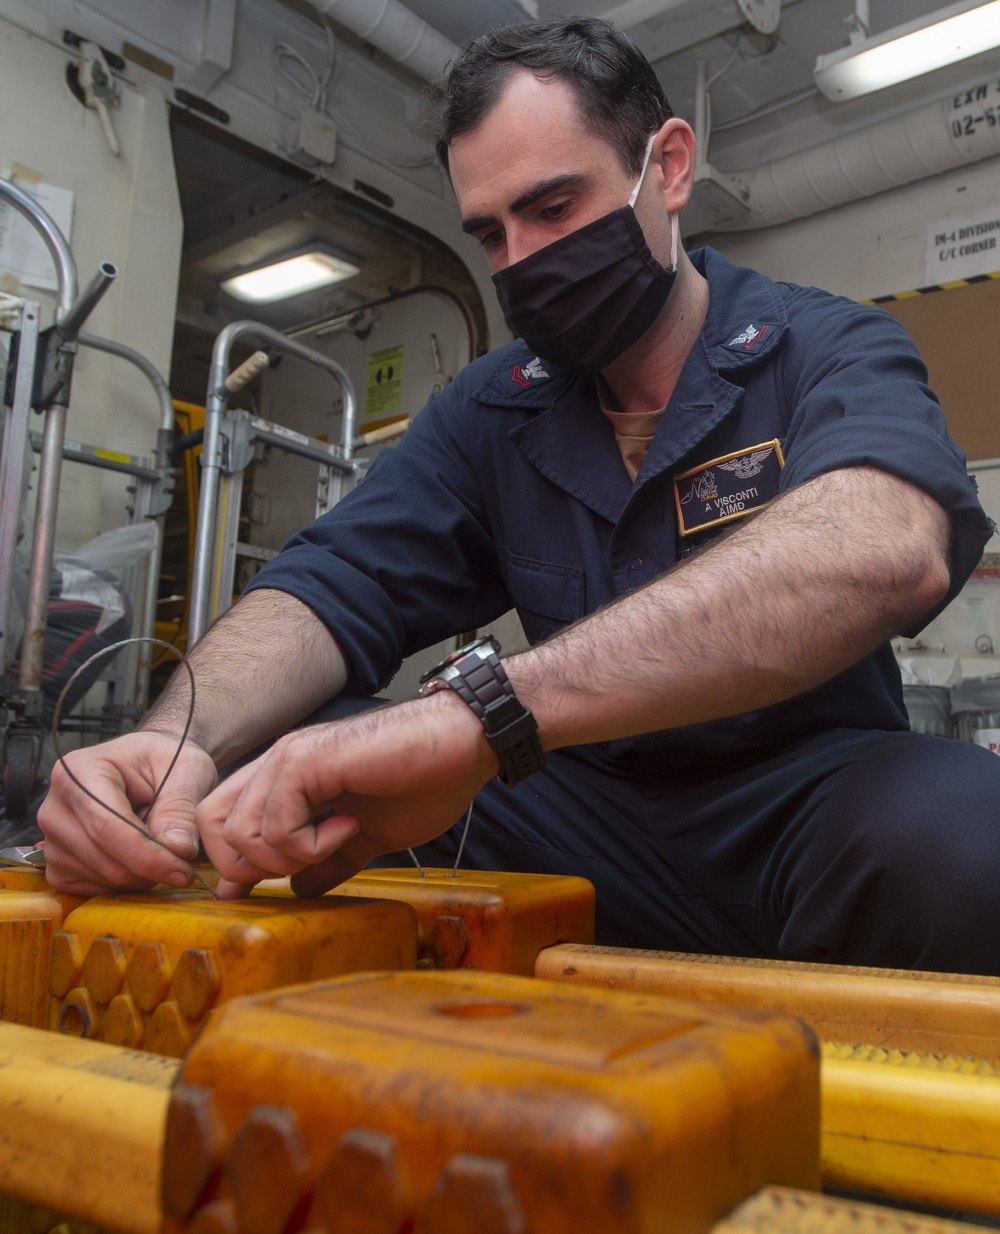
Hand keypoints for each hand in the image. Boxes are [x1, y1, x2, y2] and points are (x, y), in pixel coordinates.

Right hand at [38, 732, 217, 894]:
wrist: (148, 767)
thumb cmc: (164, 762)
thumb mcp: (186, 770)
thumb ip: (181, 808)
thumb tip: (178, 849)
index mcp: (78, 772)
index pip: (107, 826)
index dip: (147, 856)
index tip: (182, 871)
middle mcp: (56, 807)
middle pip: (104, 859)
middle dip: (151, 869)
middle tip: (183, 861)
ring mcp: (52, 839)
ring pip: (102, 879)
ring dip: (141, 876)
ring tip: (158, 845)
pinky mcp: (58, 865)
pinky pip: (92, 890)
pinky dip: (124, 885)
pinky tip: (138, 860)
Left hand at [196, 692, 495, 898]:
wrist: (462, 744)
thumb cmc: (425, 780)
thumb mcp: (368, 837)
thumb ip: (327, 861)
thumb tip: (297, 890)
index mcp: (288, 780)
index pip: (222, 823)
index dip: (237, 865)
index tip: (272, 888)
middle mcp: (278, 764)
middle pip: (213, 828)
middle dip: (250, 867)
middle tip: (304, 866)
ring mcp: (288, 759)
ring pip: (240, 832)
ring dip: (287, 857)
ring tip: (337, 841)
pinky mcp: (305, 761)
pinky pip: (277, 825)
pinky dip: (310, 844)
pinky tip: (349, 827)